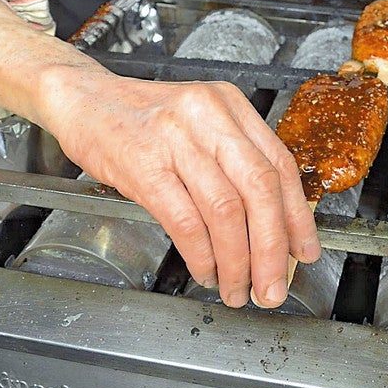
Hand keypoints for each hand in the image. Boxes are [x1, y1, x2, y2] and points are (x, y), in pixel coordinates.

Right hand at [39, 71, 321, 308]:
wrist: (84, 99)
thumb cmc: (143, 118)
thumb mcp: (199, 122)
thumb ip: (234, 160)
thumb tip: (271, 226)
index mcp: (230, 104)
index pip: (279, 163)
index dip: (296, 214)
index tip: (303, 250)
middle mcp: (208, 114)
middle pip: (259, 188)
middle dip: (272, 247)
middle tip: (273, 286)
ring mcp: (175, 137)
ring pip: (225, 209)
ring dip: (236, 261)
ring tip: (236, 288)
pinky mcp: (143, 164)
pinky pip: (185, 220)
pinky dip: (201, 254)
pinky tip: (204, 270)